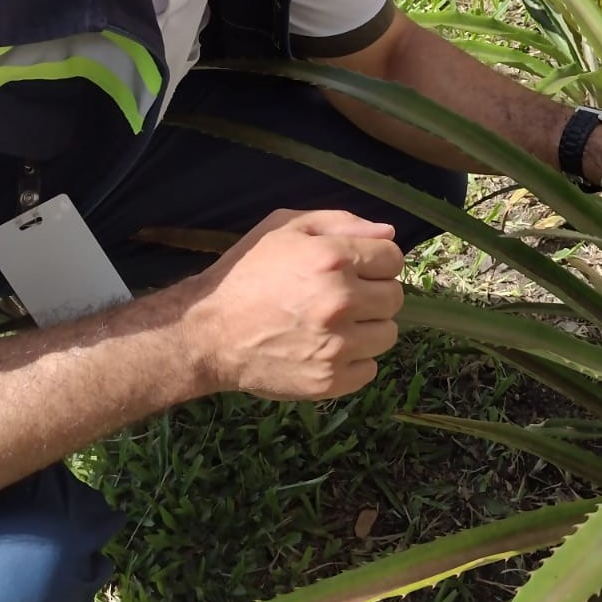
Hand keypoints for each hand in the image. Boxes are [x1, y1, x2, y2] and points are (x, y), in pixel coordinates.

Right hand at [180, 209, 403, 399]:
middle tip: (343, 297)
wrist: (207, 333)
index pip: (394, 258)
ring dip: (368, 328)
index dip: (377, 261)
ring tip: (335, 324)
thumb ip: (341, 222)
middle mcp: (341, 301)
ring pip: (388, 334)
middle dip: (374, 293)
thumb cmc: (246, 273)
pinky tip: (328, 349)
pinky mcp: (329, 380)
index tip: (358, 268)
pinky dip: (354, 361)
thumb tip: (389, 233)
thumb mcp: (284, 228)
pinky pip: (370, 369)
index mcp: (332, 259)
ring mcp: (337, 344)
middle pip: (395, 297)